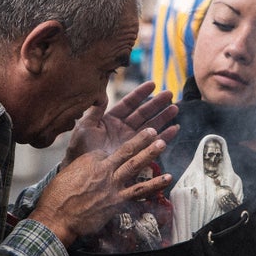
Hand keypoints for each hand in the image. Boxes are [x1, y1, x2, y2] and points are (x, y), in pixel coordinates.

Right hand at [29, 128, 171, 245]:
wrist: (57, 217)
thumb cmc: (57, 196)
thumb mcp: (67, 171)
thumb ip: (82, 165)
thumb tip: (89, 165)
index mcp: (90, 160)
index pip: (107, 149)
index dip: (116, 148)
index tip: (122, 146)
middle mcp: (103, 169)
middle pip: (125, 150)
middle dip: (141, 139)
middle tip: (153, 130)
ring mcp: (111, 185)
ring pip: (135, 165)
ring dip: (150, 154)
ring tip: (163, 143)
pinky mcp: (117, 201)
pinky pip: (139, 191)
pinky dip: (155, 184)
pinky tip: (167, 178)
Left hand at [61, 81, 178, 168]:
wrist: (82, 172)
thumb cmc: (80, 149)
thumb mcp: (85, 127)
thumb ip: (95, 110)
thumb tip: (102, 93)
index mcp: (111, 119)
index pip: (128, 103)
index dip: (140, 94)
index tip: (153, 84)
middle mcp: (123, 128)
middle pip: (143, 112)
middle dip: (156, 103)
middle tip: (170, 94)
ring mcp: (131, 140)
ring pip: (151, 125)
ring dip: (163, 117)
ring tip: (175, 108)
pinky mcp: (137, 153)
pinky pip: (154, 143)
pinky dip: (165, 136)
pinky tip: (175, 129)